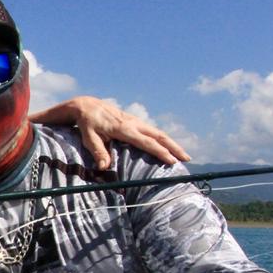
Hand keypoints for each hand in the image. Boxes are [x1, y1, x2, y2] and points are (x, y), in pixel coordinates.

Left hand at [29, 95, 190, 169]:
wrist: (86, 105)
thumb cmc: (86, 123)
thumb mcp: (88, 137)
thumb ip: (97, 150)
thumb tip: (104, 167)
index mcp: (124, 128)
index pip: (146, 142)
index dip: (160, 152)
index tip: (171, 161)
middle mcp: (133, 123)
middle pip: (159, 135)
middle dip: (174, 147)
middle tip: (187, 159)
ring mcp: (135, 121)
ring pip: (158, 132)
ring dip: (172, 143)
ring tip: (183, 155)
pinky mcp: (134, 121)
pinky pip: (152, 131)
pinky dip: (163, 139)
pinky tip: (168, 147)